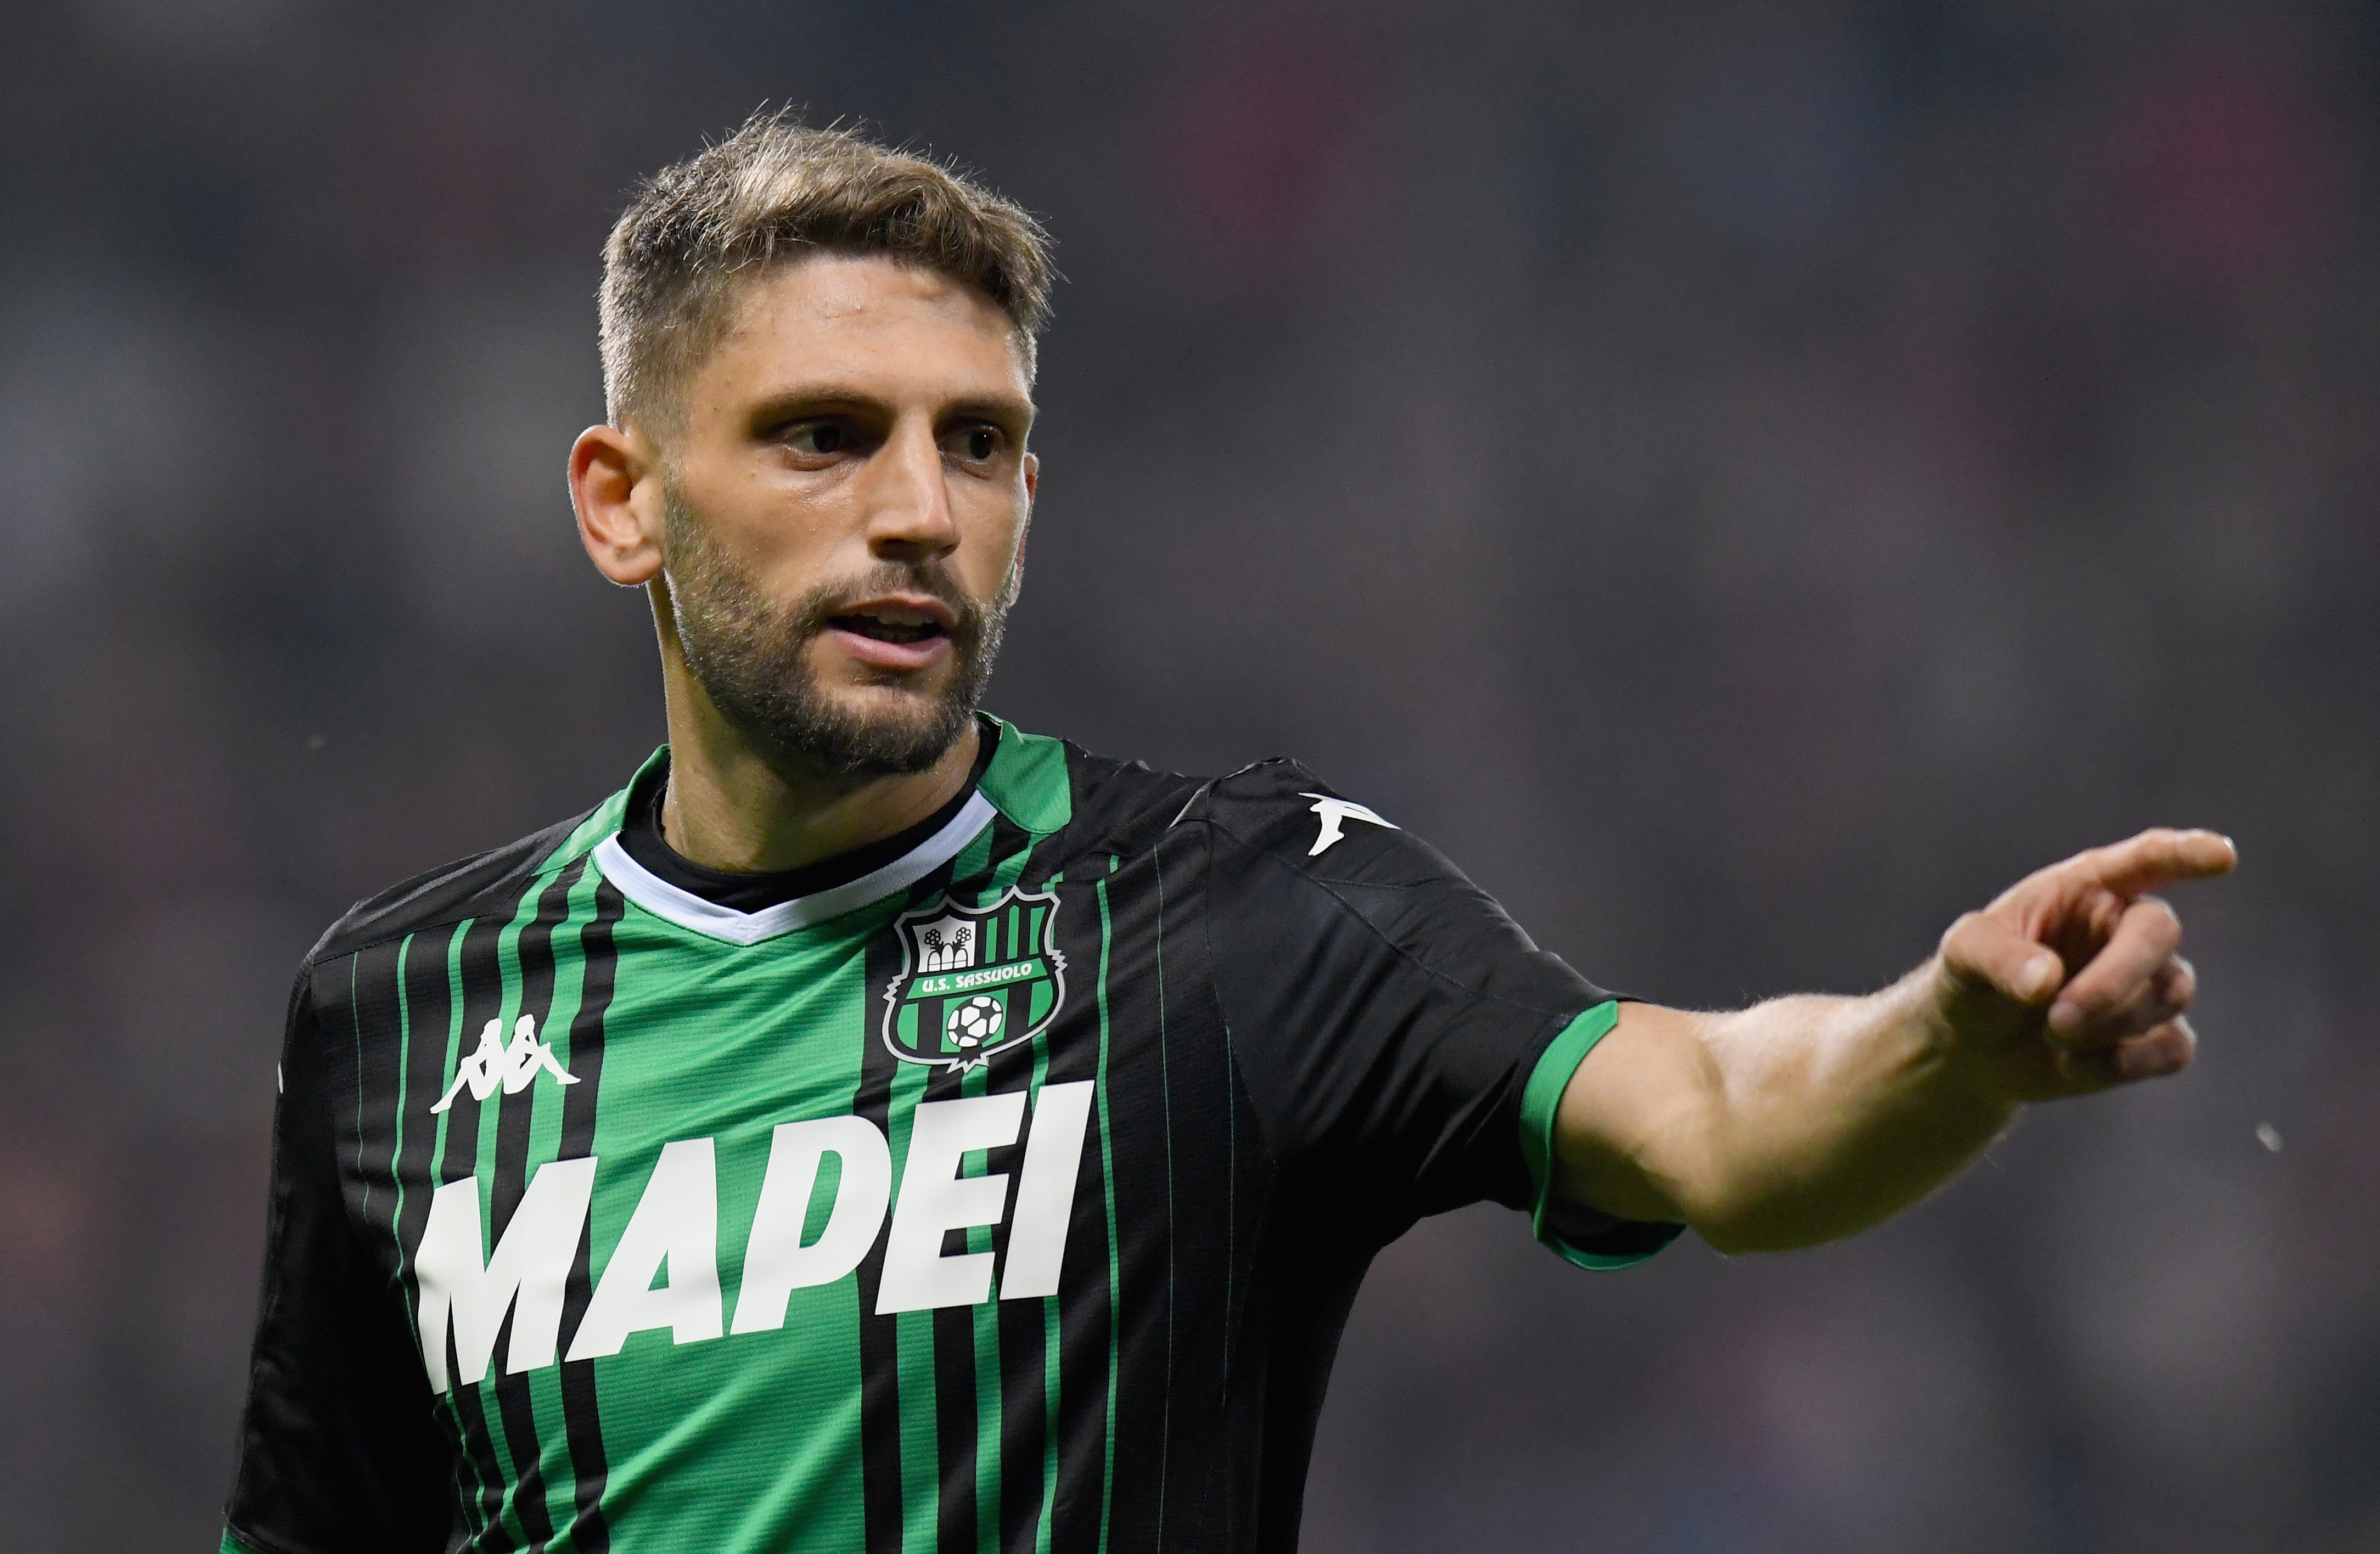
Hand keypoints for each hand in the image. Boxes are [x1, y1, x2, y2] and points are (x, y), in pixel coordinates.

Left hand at [1930, 828, 2237, 1102]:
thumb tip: (2048, 979)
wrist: (1974, 1047)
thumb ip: (1998, 958)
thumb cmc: (1973, 980)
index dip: (2185, 854)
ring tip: (2051, 1035)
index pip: (2146, 859)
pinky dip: (2125, 1062)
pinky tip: (2073, 1066)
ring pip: (2171, 993)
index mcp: (2086, 888)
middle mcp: (2126, 927)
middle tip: (2056, 1019)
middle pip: (2160, 934)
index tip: (2222, 856)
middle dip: (2115, 978)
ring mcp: (2149, 982)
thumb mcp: (1964, 955)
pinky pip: (2173, 1048)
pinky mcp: (2155, 1036)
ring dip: (2111, 1022)